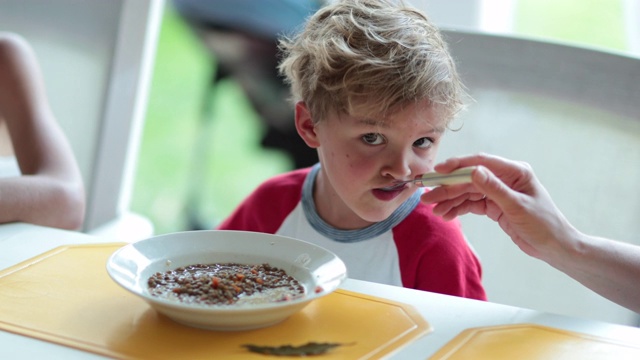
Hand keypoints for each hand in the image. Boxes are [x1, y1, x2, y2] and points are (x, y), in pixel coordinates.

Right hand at [422, 153, 575, 259]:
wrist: (555, 247)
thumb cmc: (544, 225)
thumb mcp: (517, 207)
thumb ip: (494, 189)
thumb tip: (474, 171)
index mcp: (514, 171)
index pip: (481, 163)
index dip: (458, 166)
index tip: (438, 171)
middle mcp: (505, 178)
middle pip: (470, 179)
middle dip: (448, 187)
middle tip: (428, 196)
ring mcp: (498, 192)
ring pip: (468, 192)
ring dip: (451, 200)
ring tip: (434, 209)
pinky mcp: (495, 206)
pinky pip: (472, 204)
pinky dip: (459, 209)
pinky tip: (447, 215)